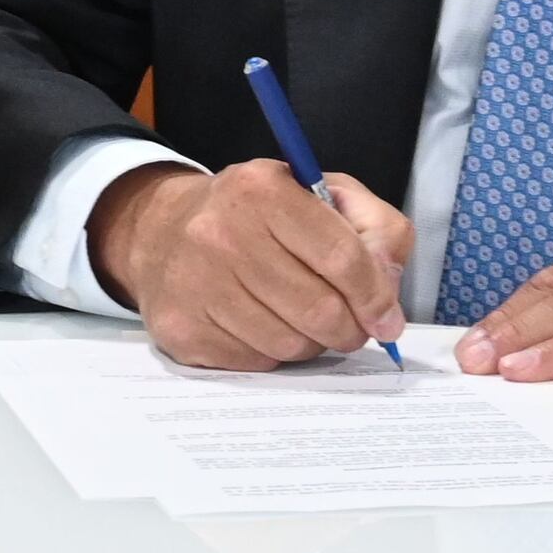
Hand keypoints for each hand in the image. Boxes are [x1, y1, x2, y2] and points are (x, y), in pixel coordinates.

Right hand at [94, 157, 411, 369]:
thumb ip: (376, 230)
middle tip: (350, 325)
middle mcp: (220, 233)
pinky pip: (257, 363)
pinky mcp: (182, 329)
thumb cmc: (257, 216)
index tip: (387, 319)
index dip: (376, 297)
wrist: (164, 232)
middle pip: (320, 310)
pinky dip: (271, 353)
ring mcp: (196, 284)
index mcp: (262, 190)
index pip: (343, 257)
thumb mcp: (321, 195)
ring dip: (310, 341)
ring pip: (291, 345)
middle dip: (349, 328)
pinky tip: (260, 323)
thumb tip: (388, 295)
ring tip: (298, 316)